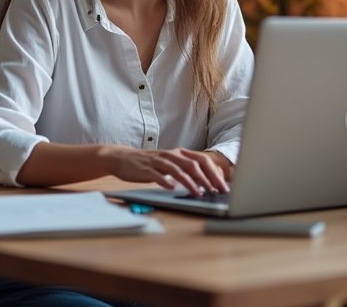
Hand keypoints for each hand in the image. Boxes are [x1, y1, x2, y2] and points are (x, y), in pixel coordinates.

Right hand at [102, 146, 228, 194]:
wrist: (122, 158)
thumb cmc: (149, 164)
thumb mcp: (169, 165)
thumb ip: (185, 171)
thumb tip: (206, 183)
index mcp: (179, 153)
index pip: (202, 160)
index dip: (214, 173)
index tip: (223, 186)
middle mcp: (171, 155)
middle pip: (193, 164)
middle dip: (207, 178)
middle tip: (217, 191)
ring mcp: (158, 161)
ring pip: (178, 170)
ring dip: (190, 182)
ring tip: (198, 193)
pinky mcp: (146, 169)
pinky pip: (158, 175)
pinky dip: (166, 181)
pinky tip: (172, 188)